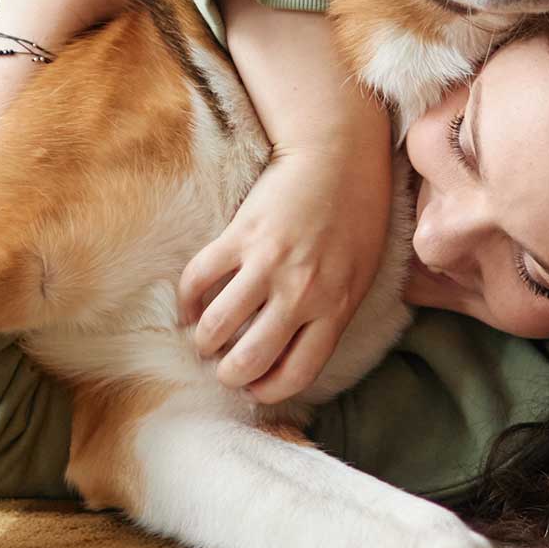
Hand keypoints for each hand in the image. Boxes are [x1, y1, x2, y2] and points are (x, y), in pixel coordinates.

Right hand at [180, 144, 389, 402]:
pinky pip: (200, 278)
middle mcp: (301, 293)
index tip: (255, 389)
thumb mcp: (360, 275)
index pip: (297, 372)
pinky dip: (188, 299)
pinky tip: (190, 306)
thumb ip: (332, 312)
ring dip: (204, 341)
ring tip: (204, 340)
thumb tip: (296, 346)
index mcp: (335, 308)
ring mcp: (269, 264)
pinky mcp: (241, 235)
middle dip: (229, 374)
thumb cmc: (357, 216)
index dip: (269, 391)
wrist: (339, 156)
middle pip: (251, 358)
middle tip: (222, 369)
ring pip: (218, 326)